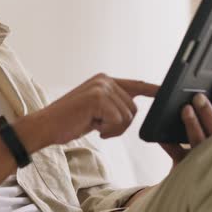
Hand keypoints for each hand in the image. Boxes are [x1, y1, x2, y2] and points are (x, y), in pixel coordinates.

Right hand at [37, 73, 158, 145]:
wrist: (45, 126)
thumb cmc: (69, 121)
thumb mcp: (95, 110)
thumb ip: (113, 104)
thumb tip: (132, 108)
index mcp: (105, 80)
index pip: (135, 84)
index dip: (152, 89)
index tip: (165, 91)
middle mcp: (105, 80)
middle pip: (133, 109)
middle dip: (120, 125)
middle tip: (100, 127)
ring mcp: (102, 88)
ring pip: (127, 117)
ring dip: (113, 129)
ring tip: (93, 125)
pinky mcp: (98, 98)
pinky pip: (118, 121)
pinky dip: (108, 131)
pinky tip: (93, 127)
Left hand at [159, 82, 211, 164]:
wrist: (197, 190)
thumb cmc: (211, 160)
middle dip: (207, 111)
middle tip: (198, 96)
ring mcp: (204, 161)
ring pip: (199, 141)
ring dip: (193, 124)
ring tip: (185, 109)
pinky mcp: (188, 170)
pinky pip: (177, 154)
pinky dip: (169, 144)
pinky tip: (161, 135)